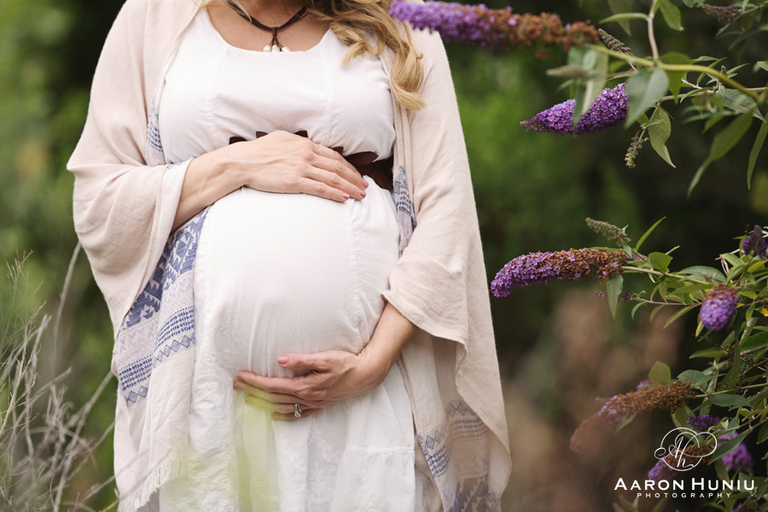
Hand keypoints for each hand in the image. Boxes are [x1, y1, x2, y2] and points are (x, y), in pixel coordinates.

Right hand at [226, 130, 367, 201]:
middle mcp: (306, 154)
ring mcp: (301, 168)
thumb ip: (298, 143)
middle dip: (355, 178)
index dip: (348, 167)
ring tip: (360, 195)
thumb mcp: (281, 139)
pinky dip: (334, 193)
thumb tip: (308, 146)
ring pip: (333, 178)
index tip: (357, 175)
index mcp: (305, 144)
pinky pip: (320, 188)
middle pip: (338, 167)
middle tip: (365, 187)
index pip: (333, 156)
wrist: (242, 162)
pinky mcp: (294, 181)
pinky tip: (344, 198)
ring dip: (350, 187)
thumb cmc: (258, 151)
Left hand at [233, 349, 385, 420]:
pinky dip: (284, 415)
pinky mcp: (319, 406)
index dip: (255, 381)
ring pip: (282, 406)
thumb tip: (280, 360)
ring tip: (247, 398)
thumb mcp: (325, 358)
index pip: (273, 385)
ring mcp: (313, 404)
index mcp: (305, 386)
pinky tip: (274, 415)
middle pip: (273, 397)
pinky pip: (297, 414)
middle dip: (253, 391)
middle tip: (236, 385)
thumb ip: (302, 360)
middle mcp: (306, 398)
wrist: (366, 376)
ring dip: (262, 403)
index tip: (241, 375)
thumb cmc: (346, 364)